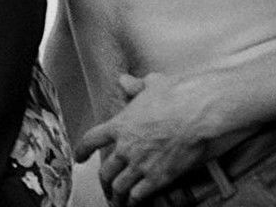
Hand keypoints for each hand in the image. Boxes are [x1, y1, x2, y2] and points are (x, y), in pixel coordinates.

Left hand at [76, 72, 212, 205]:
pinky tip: (133, 205)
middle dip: (103, 180)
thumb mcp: (151, 85)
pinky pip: (138, 195)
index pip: (91, 140)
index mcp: (119, 125)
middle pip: (105, 170)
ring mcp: (140, 164)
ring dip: (117, 196)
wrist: (197, 113)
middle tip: (104, 186)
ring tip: (117, 201)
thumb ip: (135, 86)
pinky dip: (133, 202)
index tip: (79, 158)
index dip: (82, 150)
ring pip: (119, 186)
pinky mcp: (158, 178)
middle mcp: (125, 147)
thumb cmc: (176, 95)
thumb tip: (126, 80)